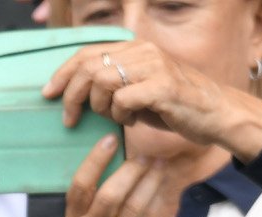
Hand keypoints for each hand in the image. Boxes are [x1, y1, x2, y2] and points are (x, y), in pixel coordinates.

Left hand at [42, 41, 261, 159]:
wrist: (215, 114)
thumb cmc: (173, 106)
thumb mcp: (137, 91)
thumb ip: (112, 86)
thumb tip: (74, 93)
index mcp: (135, 48)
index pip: (88, 53)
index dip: (63, 73)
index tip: (47, 93)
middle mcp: (144, 51)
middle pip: (89, 67)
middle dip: (72, 96)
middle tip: (70, 119)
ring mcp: (154, 66)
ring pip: (103, 82)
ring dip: (99, 107)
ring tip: (114, 118)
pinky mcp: (163, 86)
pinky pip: (123, 100)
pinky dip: (120, 115)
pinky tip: (131, 121)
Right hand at [62, 135, 164, 216]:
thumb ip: (96, 195)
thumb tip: (117, 150)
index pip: (80, 187)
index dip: (94, 160)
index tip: (110, 139)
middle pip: (109, 195)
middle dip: (130, 170)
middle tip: (144, 154)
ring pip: (134, 205)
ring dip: (150, 180)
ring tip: (159, 164)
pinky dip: (159, 197)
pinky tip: (163, 184)